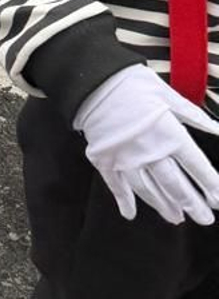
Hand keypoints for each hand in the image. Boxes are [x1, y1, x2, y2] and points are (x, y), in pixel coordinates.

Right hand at [75, 66, 218, 225]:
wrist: (91, 79)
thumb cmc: (131, 82)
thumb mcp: (167, 93)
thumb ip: (194, 116)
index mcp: (169, 134)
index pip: (197, 167)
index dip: (211, 186)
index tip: (218, 200)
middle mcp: (150, 152)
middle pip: (176, 186)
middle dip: (193, 205)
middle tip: (204, 219)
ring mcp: (126, 159)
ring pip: (150, 191)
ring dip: (164, 207)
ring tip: (176, 218)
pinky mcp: (105, 160)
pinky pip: (117, 186)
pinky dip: (124, 201)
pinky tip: (130, 213)